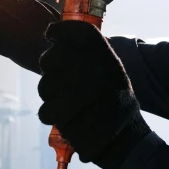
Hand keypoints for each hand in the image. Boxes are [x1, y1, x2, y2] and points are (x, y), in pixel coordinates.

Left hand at [38, 20, 149, 168]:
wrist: (123, 138)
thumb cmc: (116, 102)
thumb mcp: (111, 70)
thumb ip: (88, 54)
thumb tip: (57, 40)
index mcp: (103, 54)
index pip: (76, 30)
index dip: (59, 30)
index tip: (51, 33)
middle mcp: (88, 66)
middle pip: (49, 57)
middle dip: (49, 68)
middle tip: (60, 79)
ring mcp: (74, 88)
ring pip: (44, 85)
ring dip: (51, 95)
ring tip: (69, 103)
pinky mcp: (62, 112)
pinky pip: (44, 109)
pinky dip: (52, 116)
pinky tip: (67, 118)